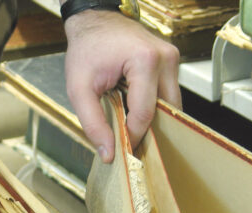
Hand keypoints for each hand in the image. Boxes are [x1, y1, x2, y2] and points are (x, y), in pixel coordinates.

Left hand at [64, 10, 181, 161]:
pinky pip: (168, 95)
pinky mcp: (171, 62)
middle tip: (128, 144)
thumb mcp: (79, 89)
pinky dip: (154, 108)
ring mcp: (172, 59)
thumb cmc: (86, 49)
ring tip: (130, 126)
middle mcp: (165, 59)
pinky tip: (136, 111)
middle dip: (148, 131)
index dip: (133, 137)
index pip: (145, 114)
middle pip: (166, 113)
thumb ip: (93, 123)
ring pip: (172, 106)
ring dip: (153, 120)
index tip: (121, 151)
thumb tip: (109, 153)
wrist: (95, 20)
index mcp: (145, 61)